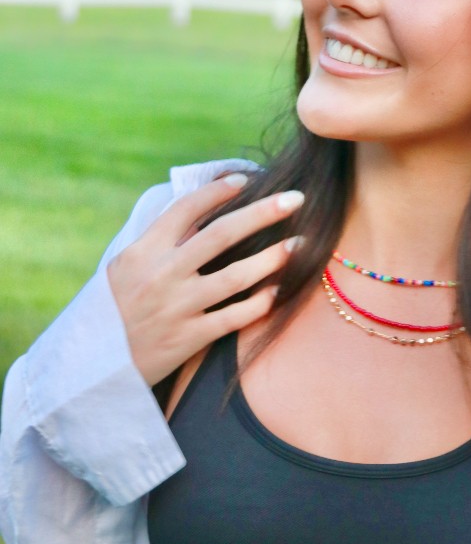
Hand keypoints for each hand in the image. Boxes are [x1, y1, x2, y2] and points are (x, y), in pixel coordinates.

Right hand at [106, 174, 304, 386]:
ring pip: (236, 277)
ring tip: (299, 243)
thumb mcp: (125, 266)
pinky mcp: (190, 337)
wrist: (96, 364)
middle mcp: (161, 275)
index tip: (245, 179)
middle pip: (221, 235)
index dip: (217, 191)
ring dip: (273, 258)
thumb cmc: (116, 307)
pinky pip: (235, 317)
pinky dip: (260, 302)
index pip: (185, 209)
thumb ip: (160, 240)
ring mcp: (177, 307)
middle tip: (296, 199)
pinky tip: (279, 288)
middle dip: (262, 213)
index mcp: (143, 251)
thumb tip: (202, 206)